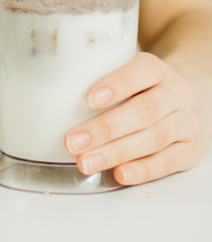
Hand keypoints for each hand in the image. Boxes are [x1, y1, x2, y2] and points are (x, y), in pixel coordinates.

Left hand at [64, 52, 211, 185]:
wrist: (191, 96)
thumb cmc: (144, 85)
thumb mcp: (129, 71)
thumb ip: (100, 75)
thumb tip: (53, 90)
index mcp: (158, 69)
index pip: (142, 71)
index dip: (117, 84)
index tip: (89, 98)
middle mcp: (177, 94)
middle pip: (144, 111)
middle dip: (105, 129)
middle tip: (73, 141)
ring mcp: (187, 122)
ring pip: (153, 138)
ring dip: (116, 153)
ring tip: (85, 161)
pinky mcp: (191, 149)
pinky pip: (168, 162)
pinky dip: (142, 170)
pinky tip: (119, 173)